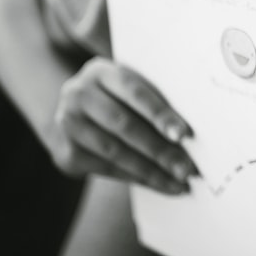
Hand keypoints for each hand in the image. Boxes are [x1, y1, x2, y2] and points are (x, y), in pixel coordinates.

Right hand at [47, 57, 199, 194]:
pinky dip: (136, 178)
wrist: (75, 114)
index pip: (134, 92)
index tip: (183, 134)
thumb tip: (188, 133)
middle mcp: (78, 94)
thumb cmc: (118, 98)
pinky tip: (159, 183)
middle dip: (160, 150)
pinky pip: (106, 169)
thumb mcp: (129, 87)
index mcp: (101, 71)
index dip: (159, 114)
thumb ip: (153, 99)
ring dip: (151, 171)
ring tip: (178, 181)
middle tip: (187, 168)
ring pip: (115, 152)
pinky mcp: (67, 153)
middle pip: (124, 125)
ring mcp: (67, 124)